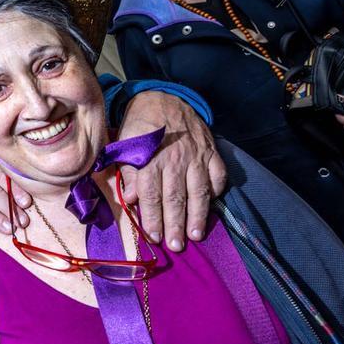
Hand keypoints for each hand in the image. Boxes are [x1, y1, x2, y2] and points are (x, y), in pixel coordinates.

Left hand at [117, 91, 225, 250]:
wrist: (162, 97)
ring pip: (199, 190)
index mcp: (150, 159)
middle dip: (175, 224)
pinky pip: (218, 174)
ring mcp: (196, 155)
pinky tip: (213, 204)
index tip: (154, 237)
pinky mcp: (211, 151)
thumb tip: (132, 198)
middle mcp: (174, 159)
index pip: (151, 194)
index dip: (152, 217)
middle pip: (175, 197)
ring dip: (198, 215)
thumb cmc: (139, 126)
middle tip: (177, 245)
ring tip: (196, 235)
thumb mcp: (125, 145)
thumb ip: (129, 171)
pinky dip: (217, 190)